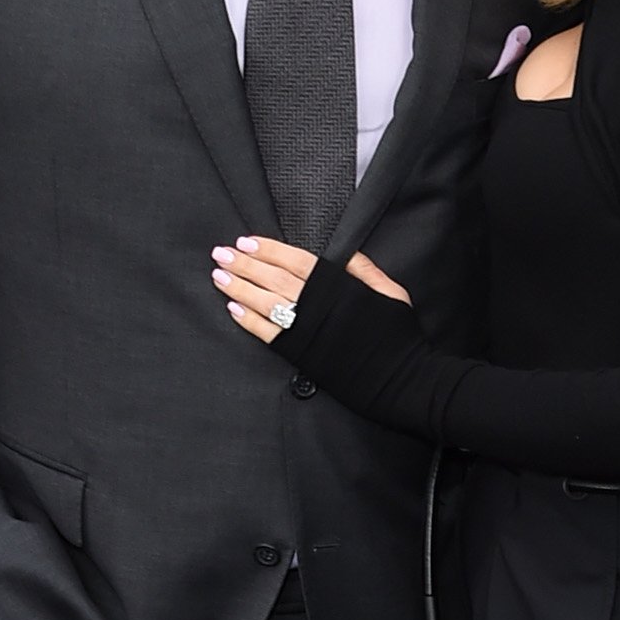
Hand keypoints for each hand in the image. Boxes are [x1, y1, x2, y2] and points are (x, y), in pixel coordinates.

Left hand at [212, 238, 408, 344]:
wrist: (401, 378)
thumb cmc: (399, 336)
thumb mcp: (391, 293)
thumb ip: (364, 270)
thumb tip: (345, 252)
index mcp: (339, 284)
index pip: (295, 260)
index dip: (268, 249)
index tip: (246, 241)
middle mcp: (318, 304)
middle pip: (273, 277)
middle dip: (244, 263)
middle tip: (221, 253)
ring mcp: (307, 329)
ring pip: (265, 302)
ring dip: (239, 287)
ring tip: (219, 275)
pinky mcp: (301, 353)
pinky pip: (268, 333)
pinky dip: (248, 320)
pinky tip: (232, 309)